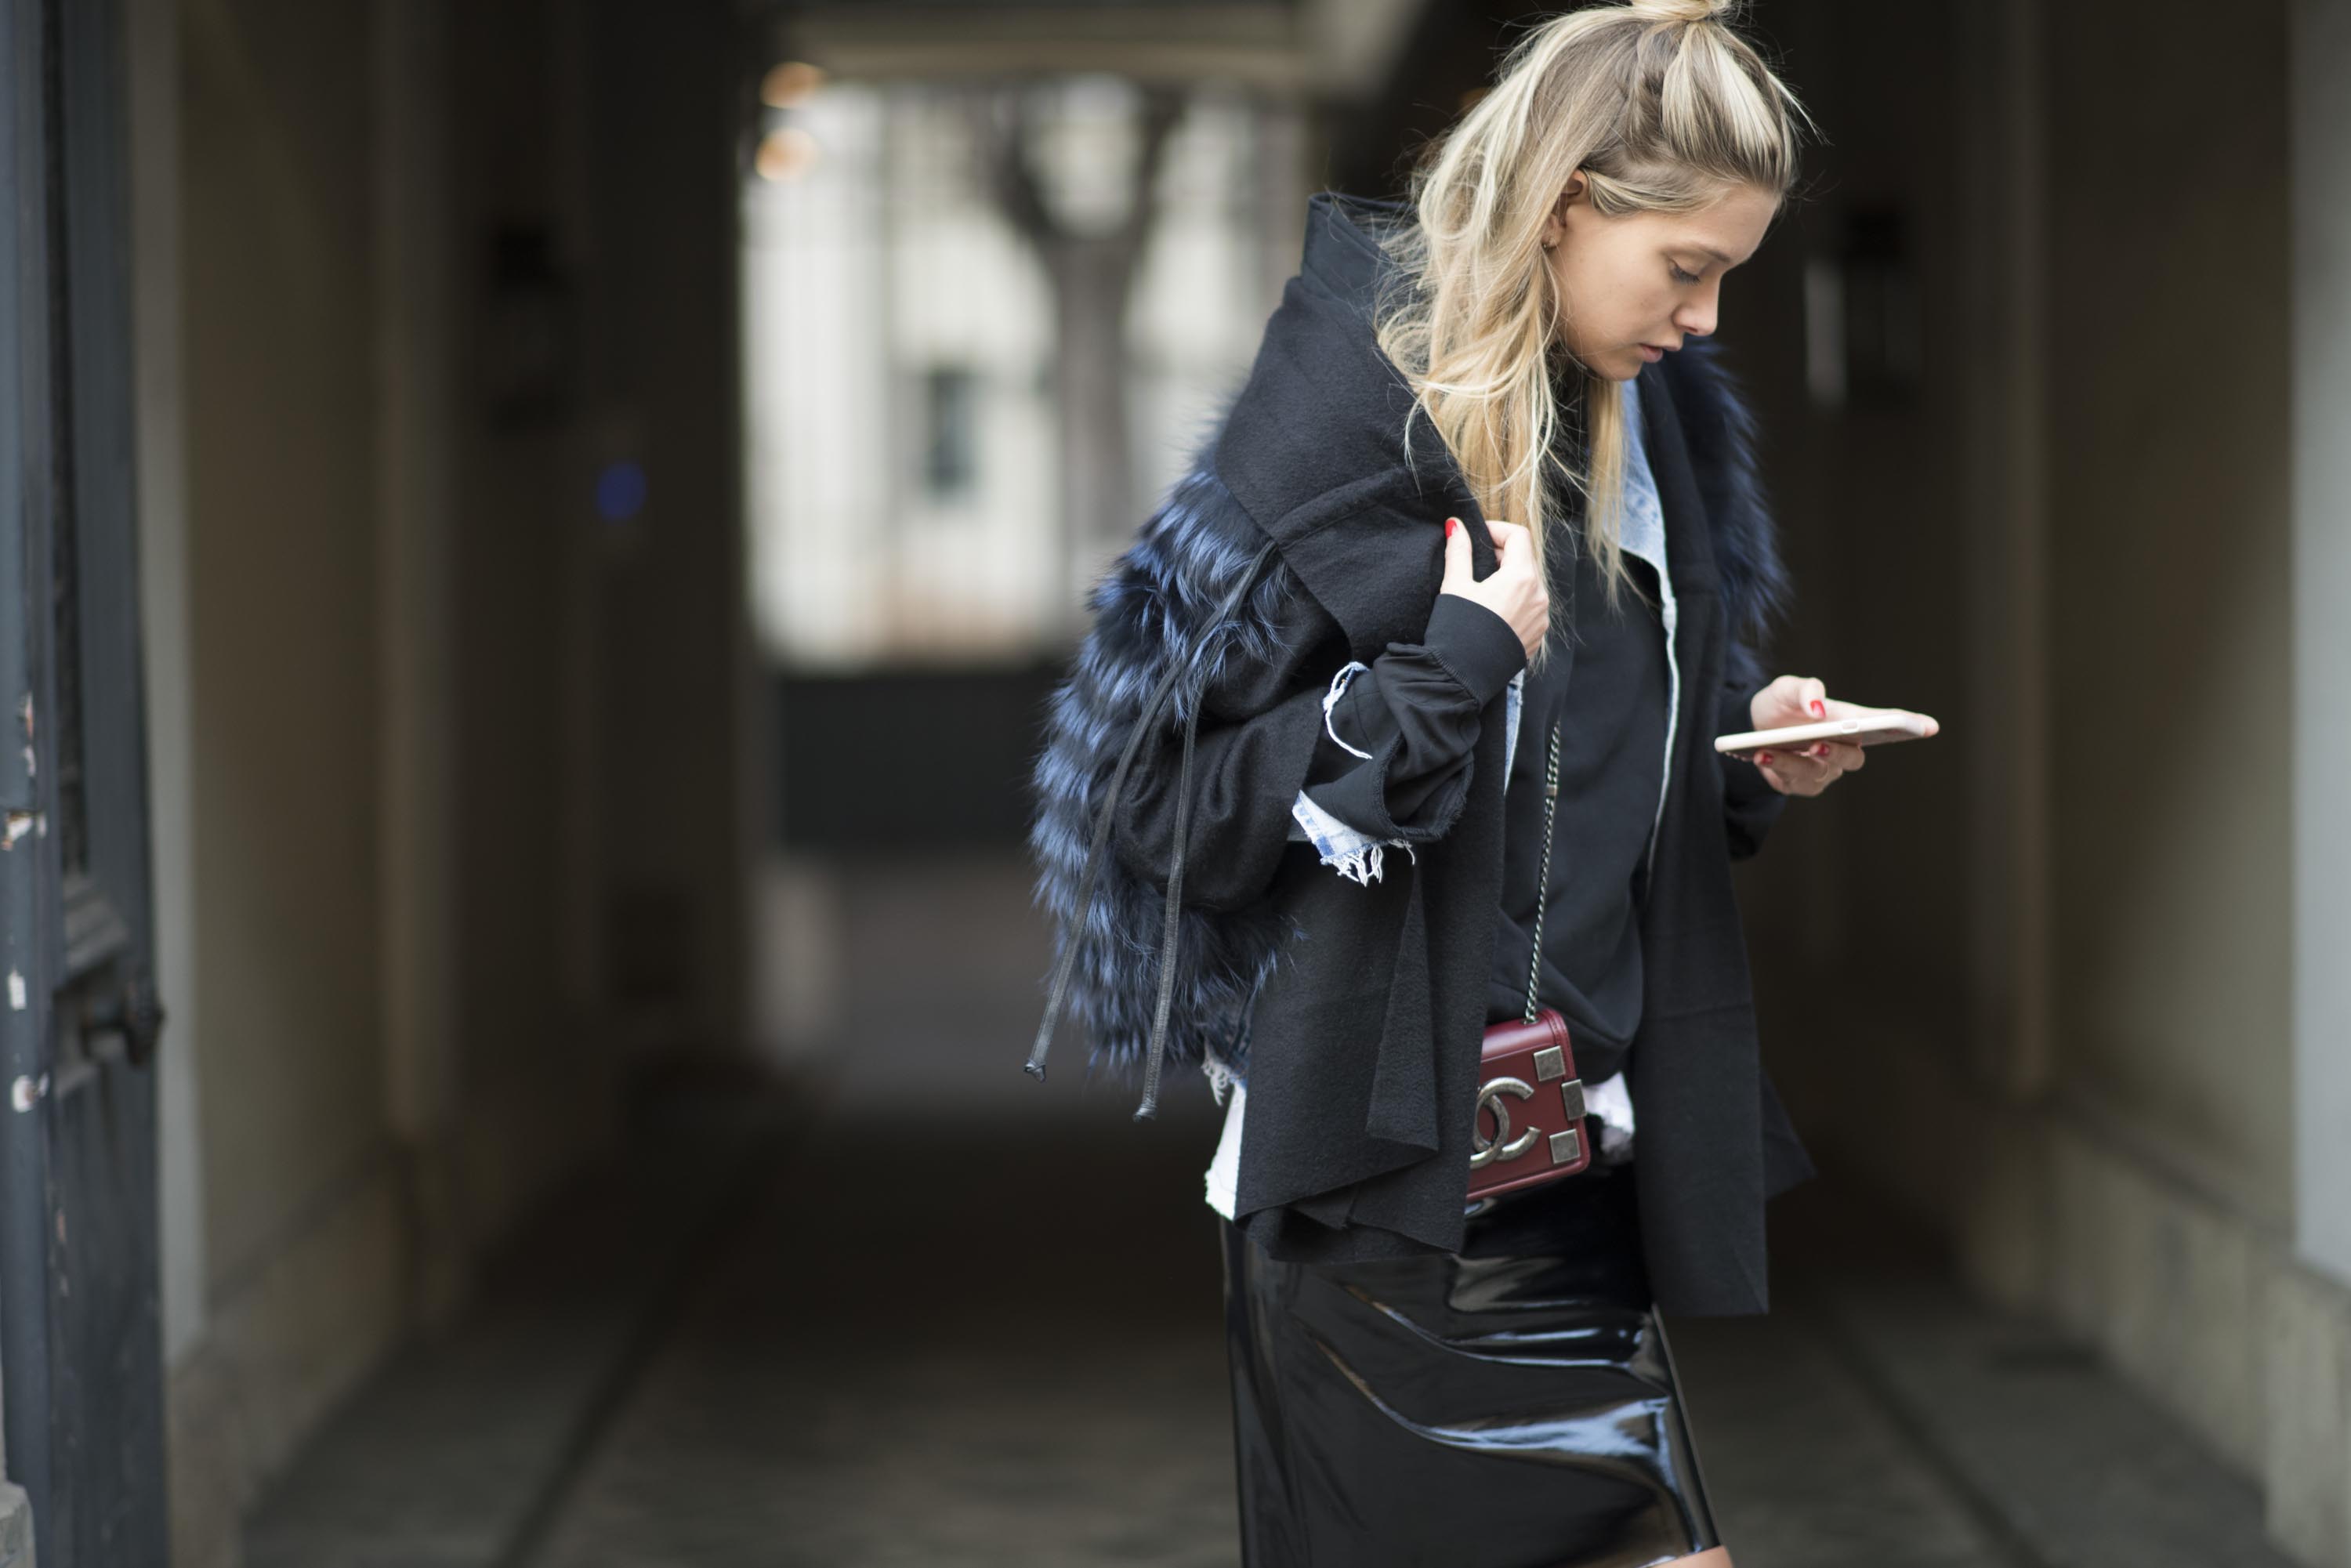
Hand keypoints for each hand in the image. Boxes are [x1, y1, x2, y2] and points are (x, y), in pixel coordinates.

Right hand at [1438, 516, 1548, 661]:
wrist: (1461, 678)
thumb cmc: (1457, 630)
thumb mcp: (1455, 585)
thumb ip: (1458, 551)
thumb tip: (1456, 525)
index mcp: (1521, 578)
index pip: (1519, 536)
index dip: (1497, 530)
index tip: (1478, 537)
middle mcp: (1539, 596)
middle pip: (1525, 559)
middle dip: (1502, 554)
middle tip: (1475, 563)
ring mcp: (1541, 617)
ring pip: (1529, 583)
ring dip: (1509, 578)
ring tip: (1482, 589)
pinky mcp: (1537, 635)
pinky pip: (1530, 606)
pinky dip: (1515, 600)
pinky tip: (1492, 612)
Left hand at [1738, 675, 1937, 796]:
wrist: (1748, 727)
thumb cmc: (1779, 704)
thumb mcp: (1786, 688)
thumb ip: (1805, 689)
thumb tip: (1819, 710)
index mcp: (1847, 719)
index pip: (1885, 724)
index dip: (1910, 725)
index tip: (1930, 726)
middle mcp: (1842, 747)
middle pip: (1854, 757)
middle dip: (1837, 752)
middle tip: (1817, 743)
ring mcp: (1824, 769)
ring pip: (1819, 772)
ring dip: (1792, 761)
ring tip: (1766, 750)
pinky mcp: (1800, 784)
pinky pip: (1794, 783)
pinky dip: (1777, 768)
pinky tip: (1760, 755)